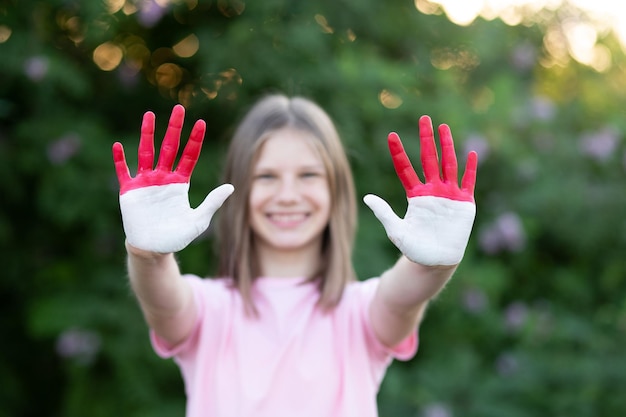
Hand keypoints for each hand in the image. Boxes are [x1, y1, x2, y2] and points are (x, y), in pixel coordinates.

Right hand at [112, 104, 233, 252]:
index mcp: (180, 183)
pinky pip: (123, 172)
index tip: (201, 122)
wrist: (153, 249)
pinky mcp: (129, 191)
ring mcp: (145, 183)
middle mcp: (163, 178)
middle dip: (174, 128)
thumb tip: (231, 187)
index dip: (195, 140)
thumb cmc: (176, 236)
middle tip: (179, 108)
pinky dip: (120, 160)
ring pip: (146, 152)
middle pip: (169, 147)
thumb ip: (212, 202)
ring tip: (149, 115)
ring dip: (147, 134)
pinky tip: (118, 146)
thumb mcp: (198, 220)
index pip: (189, 156)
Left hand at [363, 115, 477, 265]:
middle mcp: (432, 191)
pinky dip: (470, 169)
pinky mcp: (465, 204)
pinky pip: (468, 182)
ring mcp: (449, 195)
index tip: (391, 136)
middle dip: (426, 139)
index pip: (405, 169)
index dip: (398, 153)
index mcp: (416, 195)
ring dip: (447, 146)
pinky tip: (471, 154)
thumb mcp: (396, 231)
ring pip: (448, 164)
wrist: (435, 262)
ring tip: (443, 127)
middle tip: (423, 119)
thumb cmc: (414, 249)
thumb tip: (366, 197)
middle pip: (428, 159)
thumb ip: (383, 213)